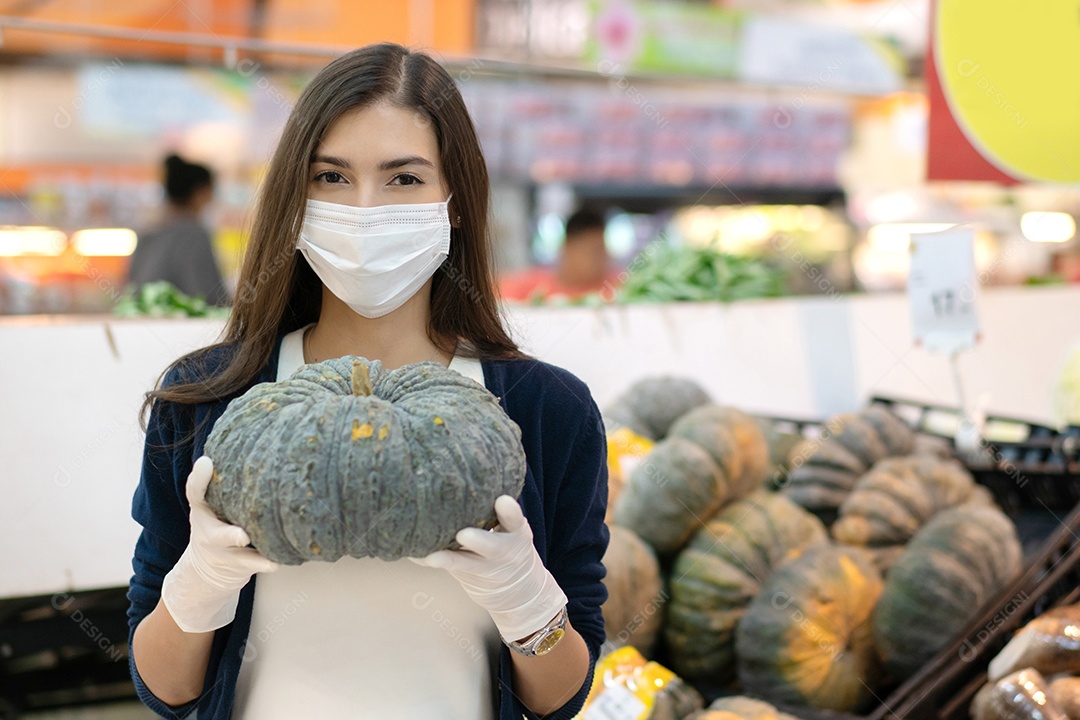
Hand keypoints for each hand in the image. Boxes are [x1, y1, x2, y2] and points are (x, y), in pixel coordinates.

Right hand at [161, 456, 279, 632]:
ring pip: (240, 556)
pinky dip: (269, 561)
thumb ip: (228, 479)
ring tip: (268, 555)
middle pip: (218, 534)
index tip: (206, 462)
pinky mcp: (239, 567)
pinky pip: (256, 564)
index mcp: (204, 511)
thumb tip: (263, 432)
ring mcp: (225, 553)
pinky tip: (284, 559)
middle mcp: (211, 533)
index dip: (199, 478)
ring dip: (254, 555)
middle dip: (230, 535)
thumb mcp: (214, 502)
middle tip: (242, 535)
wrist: (206, 570)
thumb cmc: (220, 522)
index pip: (195, 493)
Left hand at [412, 495, 567, 642]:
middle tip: (464, 534)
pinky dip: (429, 560)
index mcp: (515, 531)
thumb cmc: (508, 542)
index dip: (509, 512)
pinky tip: (414, 554)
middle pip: (492, 547)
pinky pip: (446, 567)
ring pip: (466, 564)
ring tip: (432, 557)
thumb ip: (498, 510)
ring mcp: (484, 566)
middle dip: (479, 540)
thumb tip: (467, 472)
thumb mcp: (513, 527)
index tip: (502, 501)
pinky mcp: (466, 575)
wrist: (517, 588)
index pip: (515, 520)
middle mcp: (502, 550)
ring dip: (448, 559)